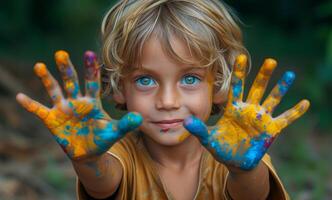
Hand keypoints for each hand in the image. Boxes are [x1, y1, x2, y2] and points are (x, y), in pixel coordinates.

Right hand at [16, 50, 141, 160]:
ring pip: (54, 91)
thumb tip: (139, 117)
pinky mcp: (52, 120)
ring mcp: (63, 109)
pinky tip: (19, 97)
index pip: (92, 82)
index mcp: (92, 102)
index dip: (91, 70)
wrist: (88, 153)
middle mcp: (76, 102)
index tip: (90, 53)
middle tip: (61, 53)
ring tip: (40, 66)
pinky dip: (30, 105)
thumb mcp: (114, 131)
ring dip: (47, 79)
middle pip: (71, 82)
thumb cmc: (102, 138)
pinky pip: (39, 111)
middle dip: (67, 68)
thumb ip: (125, 124)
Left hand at [184, 54, 309, 169]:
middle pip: (257, 89)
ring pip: (272, 99)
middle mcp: (248, 109)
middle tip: (270, 60)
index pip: (235, 87)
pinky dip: (295, 112)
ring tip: (290, 74)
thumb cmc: (221, 147)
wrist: (235, 161)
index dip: (238, 73)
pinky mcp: (271, 129)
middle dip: (263, 75)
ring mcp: (261, 118)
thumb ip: (199, 129)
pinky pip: (285, 119)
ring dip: (281, 88)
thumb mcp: (209, 139)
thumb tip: (185, 121)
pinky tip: (305, 103)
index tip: (240, 56)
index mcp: (233, 109)